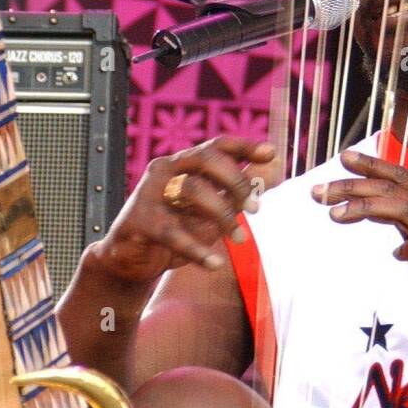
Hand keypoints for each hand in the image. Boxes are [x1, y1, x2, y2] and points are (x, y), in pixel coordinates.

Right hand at [87, 136, 274, 286]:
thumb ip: (238, 191)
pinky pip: (171, 231)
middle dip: (236, 180)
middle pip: (206, 158)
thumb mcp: (212, 211)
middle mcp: (166, 170)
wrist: (132, 261)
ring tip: (239, 238)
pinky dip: (196, 248)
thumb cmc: (176, 229)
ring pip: (192, 189)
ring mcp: (149, 192)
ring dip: (222, 215)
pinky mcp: (138, 220)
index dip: (245, 146)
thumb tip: (275, 169)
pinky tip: (214, 263)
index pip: (218, 145)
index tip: (271, 152)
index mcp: (185, 163)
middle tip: (256, 207)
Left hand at [311, 148, 407, 334]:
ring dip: (365, 207)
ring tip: (333, 215)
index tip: (343, 157)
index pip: (398, 176)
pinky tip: (395, 254)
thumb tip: (370, 208)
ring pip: (401, 209)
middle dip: (352, 186)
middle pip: (391, 189)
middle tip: (318, 192)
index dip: (372, 164)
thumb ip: (400, 221)